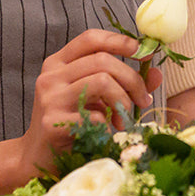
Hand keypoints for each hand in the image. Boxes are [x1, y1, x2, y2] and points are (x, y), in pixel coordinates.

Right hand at [18, 30, 161, 172]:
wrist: (38, 157)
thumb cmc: (71, 123)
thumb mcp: (96, 98)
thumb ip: (123, 83)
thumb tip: (156, 72)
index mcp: (58, 63)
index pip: (91, 39)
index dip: (120, 41)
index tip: (143, 52)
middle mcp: (51, 76)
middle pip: (103, 61)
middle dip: (132, 80)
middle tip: (142, 101)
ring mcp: (50, 98)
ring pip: (102, 82)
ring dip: (123, 102)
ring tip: (124, 121)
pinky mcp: (53, 122)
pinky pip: (95, 116)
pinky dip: (109, 125)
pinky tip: (106, 133)